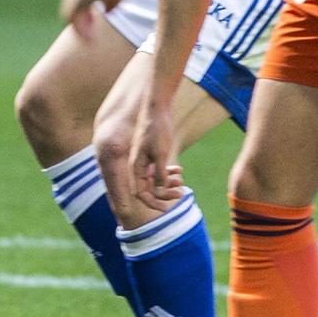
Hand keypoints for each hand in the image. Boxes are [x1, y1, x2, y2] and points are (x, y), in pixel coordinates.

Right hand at [126, 96, 188, 212]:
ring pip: (154, 179)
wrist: (157, 107)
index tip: (166, 209)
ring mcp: (144, 159)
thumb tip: (160, 192)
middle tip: (181, 194)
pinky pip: (157, 169)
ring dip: (167, 184)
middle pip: (148, 188)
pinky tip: (179, 171)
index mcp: (135, 166)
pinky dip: (168, 173)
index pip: (140, 193)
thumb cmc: (157, 129)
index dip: (153, 203)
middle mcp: (137, 164)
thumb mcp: (161, 153)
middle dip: (164, 194)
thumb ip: (159, 174)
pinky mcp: (151, 153)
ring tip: (182, 184)